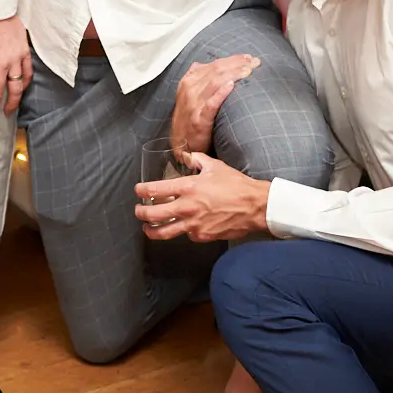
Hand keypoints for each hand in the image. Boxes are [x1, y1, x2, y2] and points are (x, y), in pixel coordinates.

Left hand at [134, 152, 270, 241]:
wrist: (254, 206)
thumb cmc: (236, 185)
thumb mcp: (215, 166)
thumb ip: (197, 160)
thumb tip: (188, 156)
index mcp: (188, 187)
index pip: (155, 190)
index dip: (142, 190)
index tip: (138, 190)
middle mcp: (187, 207)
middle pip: (153, 214)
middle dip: (141, 213)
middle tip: (138, 211)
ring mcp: (194, 224)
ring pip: (164, 232)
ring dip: (152, 230)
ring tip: (147, 228)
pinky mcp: (202, 236)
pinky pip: (186, 235)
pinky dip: (182, 231)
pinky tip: (182, 226)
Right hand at [171, 55, 257, 159]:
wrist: (181, 144)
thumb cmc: (189, 118)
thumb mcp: (189, 94)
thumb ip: (197, 78)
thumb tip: (206, 64)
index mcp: (189, 81)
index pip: (214, 64)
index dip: (233, 59)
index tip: (249, 58)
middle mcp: (190, 90)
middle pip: (216, 70)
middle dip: (237, 64)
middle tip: (255, 63)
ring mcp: (194, 104)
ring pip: (214, 82)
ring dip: (233, 74)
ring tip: (248, 71)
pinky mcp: (199, 120)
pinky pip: (211, 104)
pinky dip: (221, 93)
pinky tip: (231, 86)